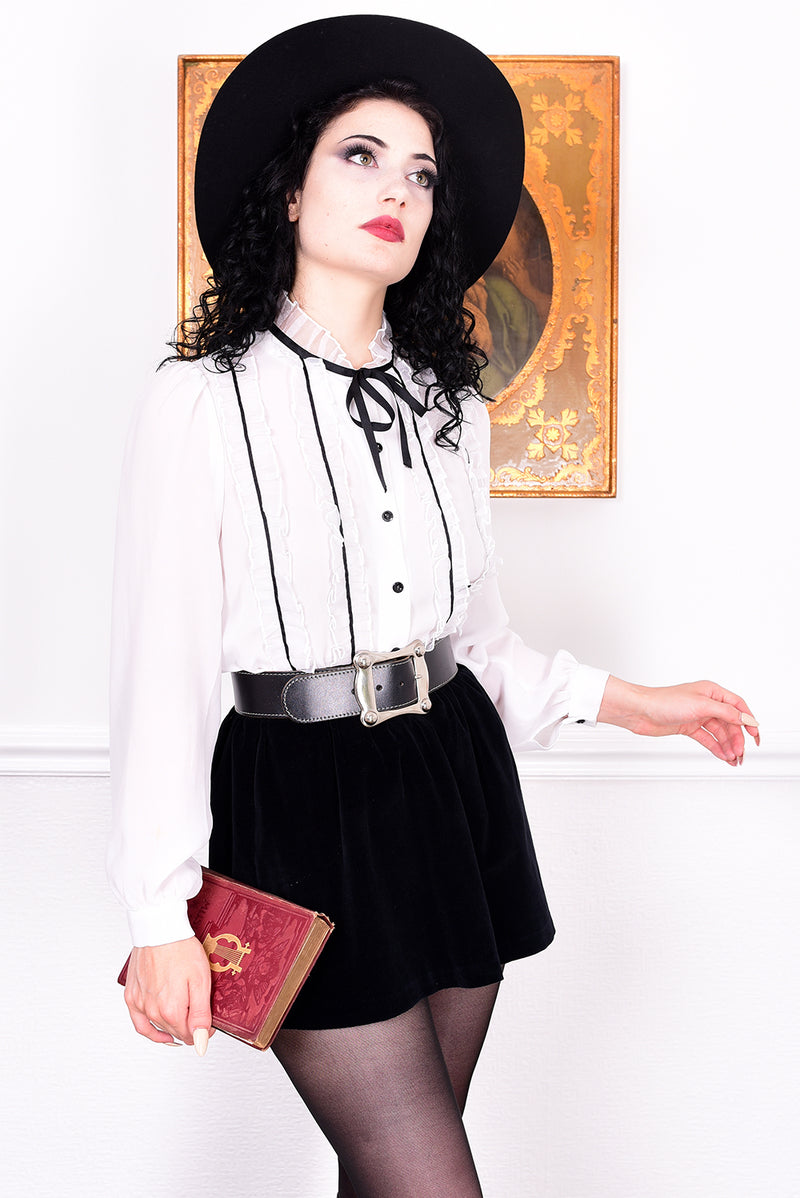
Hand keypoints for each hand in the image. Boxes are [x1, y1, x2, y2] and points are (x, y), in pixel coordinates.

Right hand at [124, 936, 214, 1051]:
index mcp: (171, 1009)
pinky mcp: (131, 996)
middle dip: (189, 1028)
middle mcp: (153, 1010)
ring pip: (159, 1028)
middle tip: (200, 1020)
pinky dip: (150, 1032)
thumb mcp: (201, 981)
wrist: (160, 929)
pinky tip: (160, 1033)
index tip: (209, 1025)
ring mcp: (140, 1004)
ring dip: (172, 1029)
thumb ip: (200, 1014)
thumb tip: (200, 1040)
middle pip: (175, 1032)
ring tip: (184, 1026)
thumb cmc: (181, 949)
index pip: (190, 1035)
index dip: (202, 1032)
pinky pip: (139, 1023)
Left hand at [598, 676, 759, 765]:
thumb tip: (744, 719)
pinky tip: (723, 756)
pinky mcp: (688, 727)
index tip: (756, 736)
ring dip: (728, 746)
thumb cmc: (664, 701)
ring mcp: (697, 716)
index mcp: (711, 692)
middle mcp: (706, 703)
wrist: (640, 711)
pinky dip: (716, 748)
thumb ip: (725, 712)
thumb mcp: (701, 705)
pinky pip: (708, 739)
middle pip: (730, 723)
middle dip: (737, 739)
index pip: (738, 706)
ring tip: (733, 759)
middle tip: (740, 754)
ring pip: (719, 733)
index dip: (749, 721)